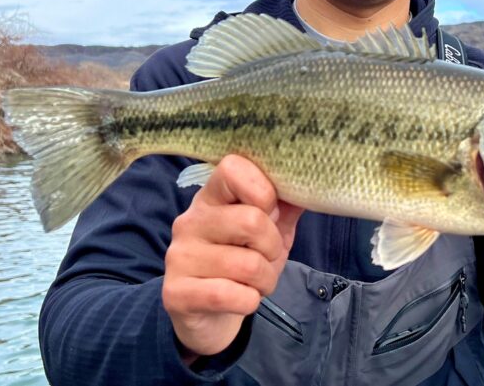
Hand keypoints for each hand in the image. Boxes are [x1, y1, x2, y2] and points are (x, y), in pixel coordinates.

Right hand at [162, 155, 303, 361]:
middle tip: (268, 258)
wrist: (210, 316)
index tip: (272, 212)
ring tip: (256, 283)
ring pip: (247, 264)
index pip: (232, 168)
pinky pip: (229, 295)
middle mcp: (190, 221)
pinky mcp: (176, 293)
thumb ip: (286, 208)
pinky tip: (242, 299)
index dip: (263, 189)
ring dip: (265, 280)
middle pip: (251, 220)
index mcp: (211, 197)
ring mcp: (179, 256)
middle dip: (273, 246)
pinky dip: (249, 301)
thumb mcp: (270, 233)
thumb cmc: (243, 265)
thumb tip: (308, 188)